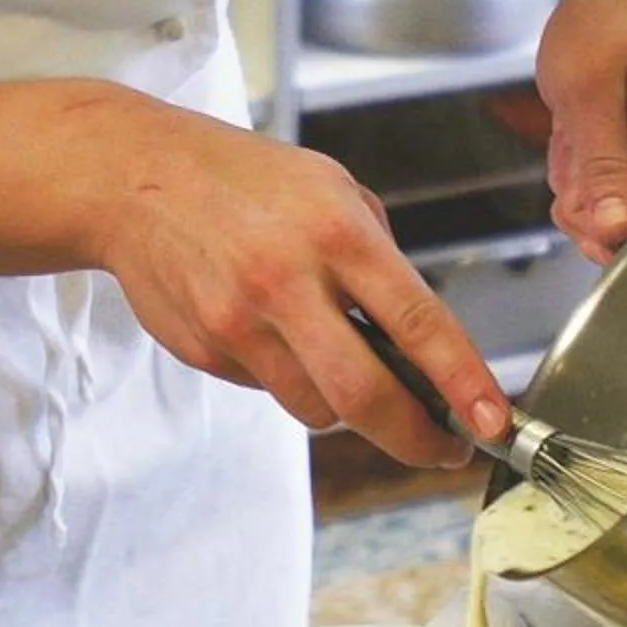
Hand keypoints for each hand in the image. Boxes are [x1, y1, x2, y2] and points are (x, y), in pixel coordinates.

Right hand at [90, 109, 508, 468]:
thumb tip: (417, 339)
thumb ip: (378, 258)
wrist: (132, 178)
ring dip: (344, 405)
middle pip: (366, 398)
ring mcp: (239, 324)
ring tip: (337, 360)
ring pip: (317, 409)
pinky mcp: (206, 351)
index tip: (494, 423)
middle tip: (443, 448)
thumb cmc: (241, 178)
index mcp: (337, 234)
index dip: (464, 384)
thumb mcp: (331, 188)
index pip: (418, 324)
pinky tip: (269, 331)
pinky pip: (268, 390)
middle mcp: (287, 283)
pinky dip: (286, 377)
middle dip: (416, 438)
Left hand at [535, 0, 626, 264]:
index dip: (617, 237)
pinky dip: (605, 175)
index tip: (585, 199)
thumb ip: (601, 169)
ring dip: (593, 185)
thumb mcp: (585, 92)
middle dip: (594, 205)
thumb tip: (615, 236)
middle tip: (576, 147)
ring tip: (590, 129)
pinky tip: (599, 137)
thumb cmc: (614, 18)